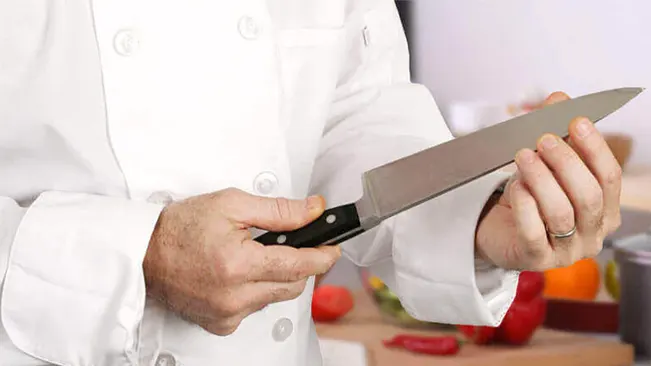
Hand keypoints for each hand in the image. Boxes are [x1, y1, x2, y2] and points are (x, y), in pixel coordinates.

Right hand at [143, 188, 340, 334]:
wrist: (145, 252)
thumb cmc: (180, 227)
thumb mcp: (232, 204)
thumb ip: (279, 210)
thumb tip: (312, 211)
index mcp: (238, 264)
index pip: (299, 265)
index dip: (323, 256)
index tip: (333, 249)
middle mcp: (234, 296)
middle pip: (293, 286)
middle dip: (300, 265)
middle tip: (295, 246)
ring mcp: (227, 314)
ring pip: (275, 298)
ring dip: (276, 278)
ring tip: (257, 256)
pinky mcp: (220, 324)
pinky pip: (254, 309)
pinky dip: (256, 292)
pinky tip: (241, 275)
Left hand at [476, 92, 621, 270]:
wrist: (496, 232)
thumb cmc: (528, 200)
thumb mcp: (543, 164)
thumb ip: (554, 133)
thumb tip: (559, 99)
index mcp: (603, 212)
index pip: (610, 178)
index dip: (595, 148)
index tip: (576, 121)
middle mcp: (591, 235)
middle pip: (589, 196)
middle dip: (567, 163)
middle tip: (543, 139)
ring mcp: (565, 252)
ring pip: (562, 213)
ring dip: (542, 179)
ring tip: (523, 156)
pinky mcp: (536, 261)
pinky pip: (533, 232)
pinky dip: (524, 205)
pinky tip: (515, 186)